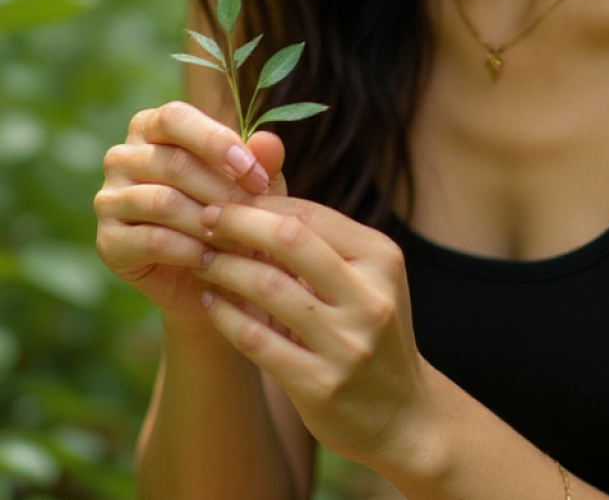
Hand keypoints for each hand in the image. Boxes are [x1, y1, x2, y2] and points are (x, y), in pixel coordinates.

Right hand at [95, 101, 285, 328]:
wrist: (213, 273)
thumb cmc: (233, 211)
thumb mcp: (254, 184)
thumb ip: (261, 160)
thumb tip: (269, 141)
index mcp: (152, 127)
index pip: (175, 117)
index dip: (216, 141)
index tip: (252, 170)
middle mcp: (122, 157)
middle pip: (174, 163)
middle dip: (223, 189)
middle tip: (256, 211)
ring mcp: (108, 199)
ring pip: (163, 202)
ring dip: (208, 222)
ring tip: (238, 237)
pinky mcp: (107, 241)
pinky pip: (151, 240)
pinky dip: (189, 250)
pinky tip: (213, 259)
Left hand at [197, 196, 430, 468]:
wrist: (402, 414)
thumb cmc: (372, 330)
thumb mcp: (368, 279)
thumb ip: (325, 242)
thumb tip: (260, 197)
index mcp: (382, 259)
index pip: (312, 214)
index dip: (262, 203)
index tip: (227, 201)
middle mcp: (370, 296)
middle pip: (291, 239)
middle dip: (238, 222)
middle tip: (204, 219)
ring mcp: (347, 343)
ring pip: (268, 287)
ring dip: (225, 268)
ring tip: (203, 261)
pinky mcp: (321, 384)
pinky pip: (257, 339)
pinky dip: (226, 316)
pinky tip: (212, 303)